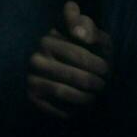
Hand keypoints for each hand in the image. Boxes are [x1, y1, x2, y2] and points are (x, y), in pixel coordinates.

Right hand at [27, 1, 110, 119]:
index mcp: (48, 39)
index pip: (78, 55)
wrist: (71, 78)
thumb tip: (80, 35)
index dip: (98, 64)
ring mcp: (31, 78)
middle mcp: (35, 58)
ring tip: (96, 94)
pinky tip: (82, 105)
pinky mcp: (33, 97)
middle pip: (75, 76)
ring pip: (64, 92)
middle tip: (104, 84)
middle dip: (96, 82)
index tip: (105, 67)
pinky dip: (75, 109)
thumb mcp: (93, 37)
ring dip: (87, 97)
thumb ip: (88, 27)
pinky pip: (57, 108)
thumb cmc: (88, 54)